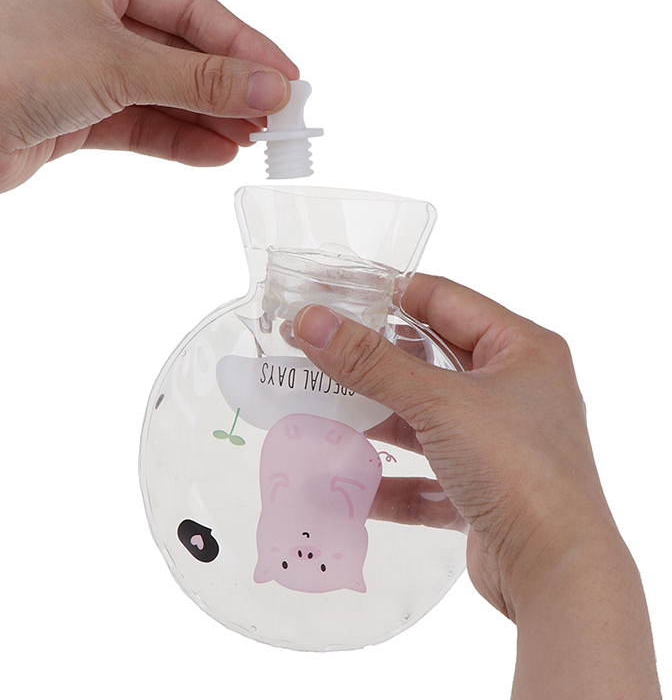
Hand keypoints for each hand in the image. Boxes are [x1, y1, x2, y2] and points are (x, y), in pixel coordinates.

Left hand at [0, 0, 297, 216]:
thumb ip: (202, 81)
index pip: (193, 8)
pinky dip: (179, 139)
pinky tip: (216, 153)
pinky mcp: (80, 113)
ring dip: (209, 118)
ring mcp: (87, 68)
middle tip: (275, 115)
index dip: (244, 43)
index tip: (285, 75)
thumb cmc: (11, 68)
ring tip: (252, 139)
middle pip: (183, 53)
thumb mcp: (124, 65)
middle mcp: (94, 17)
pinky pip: (144, 124)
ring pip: (166, 93)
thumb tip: (268, 87)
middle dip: (229, 87)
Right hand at [292, 274, 613, 618]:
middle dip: (372, 361)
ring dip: (376, 419)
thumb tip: (311, 322)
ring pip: (424, 417)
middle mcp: (514, 389)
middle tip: (316, 353)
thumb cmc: (517, 469)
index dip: (387, 294)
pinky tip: (348, 482)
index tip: (332, 297)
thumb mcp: (439, 403)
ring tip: (321, 410)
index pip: (443, 299)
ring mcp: (499, 441)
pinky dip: (390, 477)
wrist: (557, 574)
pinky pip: (426, 471)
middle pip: (428, 359)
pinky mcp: (483, 487)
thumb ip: (371, 362)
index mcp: (520, 348)